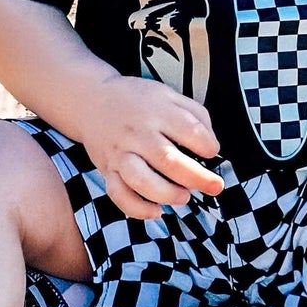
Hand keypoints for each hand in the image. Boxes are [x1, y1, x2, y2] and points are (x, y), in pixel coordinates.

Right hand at [74, 76, 224, 219]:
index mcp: (157, 111)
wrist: (92, 101)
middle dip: (196, 178)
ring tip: (183, 197)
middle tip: (214, 186)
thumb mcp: (168, 95)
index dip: (207, 145)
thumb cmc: (137, 101)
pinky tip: (157, 211)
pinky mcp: (108, 170)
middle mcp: (138, 133)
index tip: (212, 152)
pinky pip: (119, 195)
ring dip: (167, 194)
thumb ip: (194, 114)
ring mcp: (120, 153)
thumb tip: (211, 144)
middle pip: (168, 160)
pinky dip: (138, 208)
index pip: (189, 131)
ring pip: (141, 180)